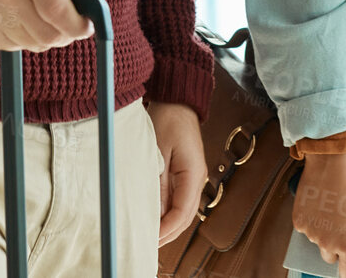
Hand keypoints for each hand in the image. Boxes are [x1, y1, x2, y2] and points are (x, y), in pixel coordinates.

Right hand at [0, 0, 95, 50]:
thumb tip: (96, 11)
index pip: (57, 9)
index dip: (77, 24)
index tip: (86, 28)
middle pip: (47, 35)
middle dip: (64, 35)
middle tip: (66, 26)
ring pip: (31, 45)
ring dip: (42, 37)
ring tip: (33, 15)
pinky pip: (11, 48)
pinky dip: (20, 39)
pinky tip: (12, 19)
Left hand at [147, 100, 204, 243]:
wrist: (177, 100)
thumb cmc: (168, 119)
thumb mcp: (157, 152)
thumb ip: (157, 183)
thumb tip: (152, 211)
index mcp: (194, 172)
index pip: (182, 212)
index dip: (166, 229)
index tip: (150, 238)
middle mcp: (197, 178)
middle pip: (186, 216)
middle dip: (168, 233)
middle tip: (147, 245)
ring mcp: (193, 176)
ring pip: (184, 211)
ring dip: (169, 225)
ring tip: (149, 236)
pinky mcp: (186, 173)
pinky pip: (179, 200)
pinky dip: (168, 213)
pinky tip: (155, 218)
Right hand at [293, 152, 345, 277]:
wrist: (332, 162)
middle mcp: (326, 243)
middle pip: (331, 258)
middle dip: (338, 247)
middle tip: (344, 223)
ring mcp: (310, 233)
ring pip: (318, 243)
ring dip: (324, 232)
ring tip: (333, 208)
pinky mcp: (298, 222)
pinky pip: (306, 230)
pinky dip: (312, 222)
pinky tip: (320, 205)